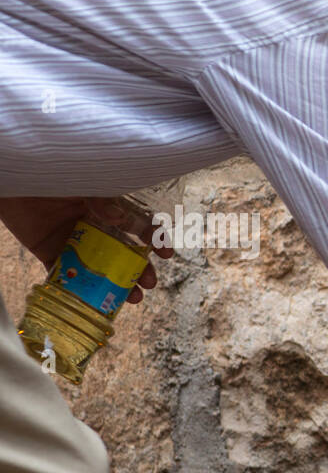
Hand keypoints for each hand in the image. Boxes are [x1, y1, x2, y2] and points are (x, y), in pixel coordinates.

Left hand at [0, 195, 173, 303]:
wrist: (10, 178)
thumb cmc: (48, 172)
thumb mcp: (82, 180)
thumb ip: (101, 198)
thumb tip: (119, 218)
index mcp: (105, 205)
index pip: (137, 224)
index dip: (154, 239)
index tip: (166, 254)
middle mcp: (93, 225)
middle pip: (124, 252)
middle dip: (141, 269)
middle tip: (150, 282)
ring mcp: (73, 240)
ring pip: (102, 267)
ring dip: (119, 284)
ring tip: (132, 298)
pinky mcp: (51, 252)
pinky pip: (68, 275)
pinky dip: (81, 290)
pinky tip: (94, 301)